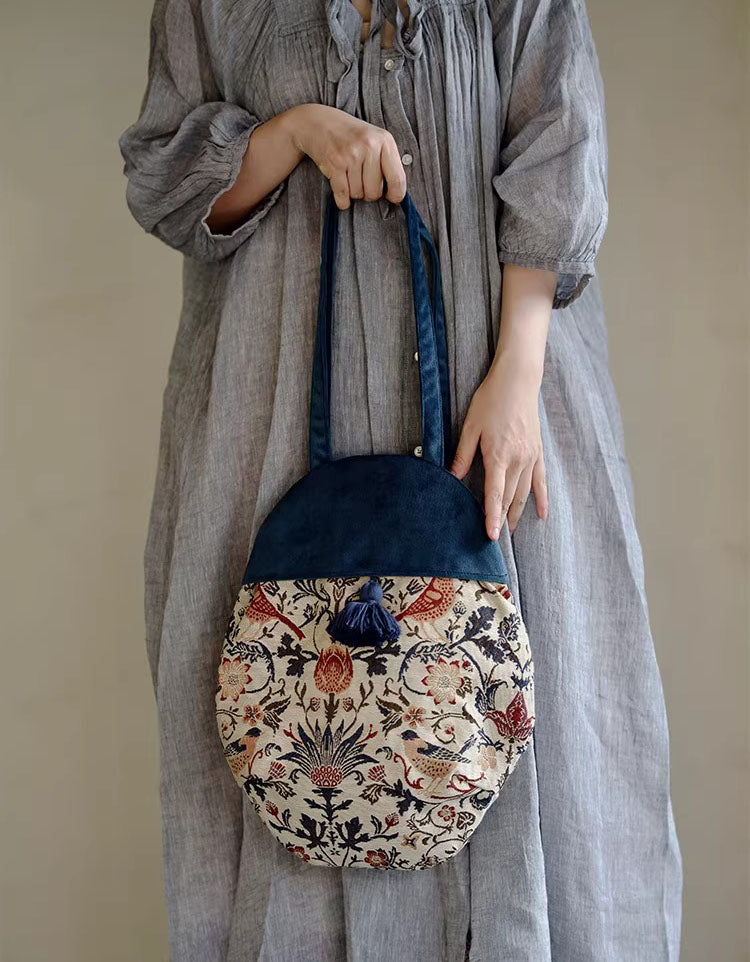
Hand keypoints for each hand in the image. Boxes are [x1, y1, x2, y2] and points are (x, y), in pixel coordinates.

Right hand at [286, 103, 406, 208]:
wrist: (319, 122)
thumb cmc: (351, 136)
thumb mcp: (375, 140)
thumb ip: (388, 163)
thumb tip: (397, 196)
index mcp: (385, 140)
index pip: (397, 179)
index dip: (396, 195)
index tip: (392, 198)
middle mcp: (369, 146)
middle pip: (375, 192)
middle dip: (369, 192)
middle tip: (362, 180)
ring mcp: (351, 155)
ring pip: (358, 194)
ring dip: (353, 192)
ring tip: (349, 176)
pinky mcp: (335, 164)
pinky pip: (342, 196)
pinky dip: (342, 199)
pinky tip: (342, 188)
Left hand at [449, 353, 547, 538]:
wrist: (518, 381)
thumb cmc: (491, 400)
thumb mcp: (470, 427)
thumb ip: (462, 455)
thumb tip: (452, 478)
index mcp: (498, 456)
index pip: (494, 494)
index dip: (491, 517)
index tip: (490, 536)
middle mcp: (517, 460)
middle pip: (509, 498)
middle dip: (502, 520)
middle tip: (496, 539)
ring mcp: (530, 457)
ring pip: (524, 493)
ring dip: (517, 513)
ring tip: (511, 530)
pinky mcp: (537, 452)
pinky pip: (541, 481)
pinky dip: (542, 499)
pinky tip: (541, 514)